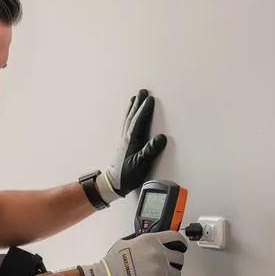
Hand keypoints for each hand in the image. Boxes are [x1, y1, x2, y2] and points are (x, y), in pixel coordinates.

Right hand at [77, 230, 187, 275]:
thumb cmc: (112, 264)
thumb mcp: (126, 243)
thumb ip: (141, 241)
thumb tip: (148, 243)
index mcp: (151, 241)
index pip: (176, 238)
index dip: (181, 243)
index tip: (181, 246)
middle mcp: (158, 253)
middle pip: (180, 257)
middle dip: (175, 262)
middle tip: (169, 266)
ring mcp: (160, 269)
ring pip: (177, 274)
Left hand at [94, 89, 167, 204]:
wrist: (113, 183)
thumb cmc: (127, 175)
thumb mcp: (141, 164)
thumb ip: (150, 150)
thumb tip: (161, 138)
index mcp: (131, 140)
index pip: (139, 121)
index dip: (145, 109)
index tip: (150, 99)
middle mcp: (126, 138)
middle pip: (132, 116)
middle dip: (137, 103)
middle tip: (142, 91)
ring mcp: (124, 140)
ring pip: (128, 119)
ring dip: (132, 108)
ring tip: (135, 98)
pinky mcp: (124, 144)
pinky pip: (127, 125)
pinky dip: (130, 117)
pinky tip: (131, 117)